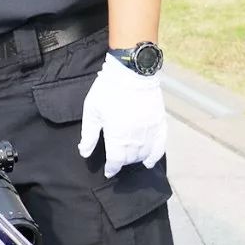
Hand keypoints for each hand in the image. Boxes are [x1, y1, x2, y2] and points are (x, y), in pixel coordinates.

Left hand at [78, 54, 167, 178]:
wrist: (132, 73)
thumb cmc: (108, 91)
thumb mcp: (92, 111)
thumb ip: (89, 134)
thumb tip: (84, 153)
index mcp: (117, 136)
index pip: (116, 160)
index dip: (111, 168)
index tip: (108, 172)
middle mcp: (136, 138)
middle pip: (130, 159)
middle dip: (121, 162)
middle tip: (116, 160)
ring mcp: (150, 131)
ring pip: (144, 154)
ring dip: (135, 159)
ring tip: (128, 158)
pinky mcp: (159, 124)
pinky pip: (160, 146)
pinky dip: (154, 156)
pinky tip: (149, 162)